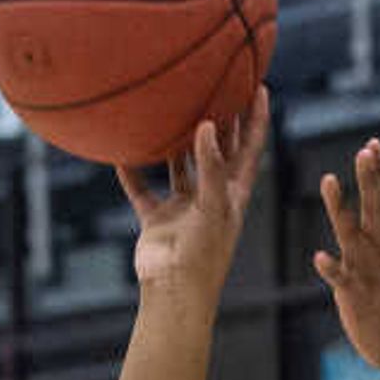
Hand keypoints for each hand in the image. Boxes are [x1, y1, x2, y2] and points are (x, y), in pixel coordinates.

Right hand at [117, 99, 269, 300]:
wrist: (175, 294)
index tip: (259, 86)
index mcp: (234, 195)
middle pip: (218, 151)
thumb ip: (211, 167)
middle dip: (220, 121)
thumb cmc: (204, 256)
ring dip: (176, 143)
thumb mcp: (213, 207)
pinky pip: (142, 190)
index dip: (256, 118)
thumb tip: (207, 125)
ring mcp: (184, 209)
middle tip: (218, 85)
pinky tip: (121, 152)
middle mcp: (211, 198)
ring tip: (171, 108)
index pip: (250, 148)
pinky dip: (132, 173)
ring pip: (179, 167)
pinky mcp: (158, 221)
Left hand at [312, 134, 379, 373]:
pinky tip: (319, 257)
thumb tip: (375, 195)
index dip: (379, 172)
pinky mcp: (354, 293)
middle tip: (367, 150)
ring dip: (340, 207)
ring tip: (328, 180)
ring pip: (351, 233)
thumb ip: (376, 227)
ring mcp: (366, 270)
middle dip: (370, 178)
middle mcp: (378, 249)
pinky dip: (331, 267)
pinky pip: (341, 278)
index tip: (374, 144)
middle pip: (375, 207)